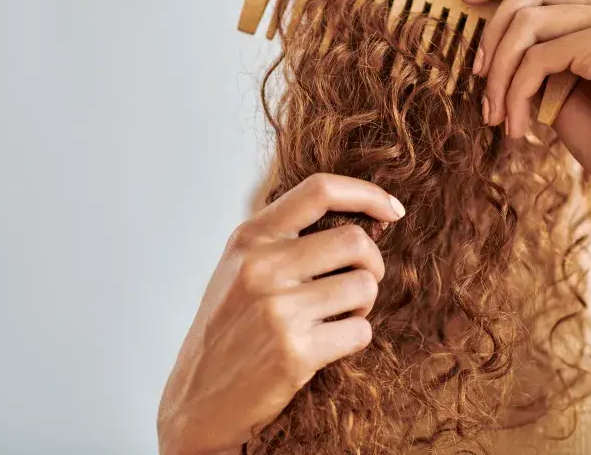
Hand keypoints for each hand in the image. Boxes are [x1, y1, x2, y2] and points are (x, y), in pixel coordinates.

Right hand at [158, 174, 404, 453]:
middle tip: (357, 284)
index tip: (393, 210)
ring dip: (362, 305)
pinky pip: (361, 331)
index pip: (319, 190)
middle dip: (372, 264)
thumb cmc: (228, 330)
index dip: (367, 194)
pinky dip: (354, 338)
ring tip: (334, 318)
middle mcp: (262, 267)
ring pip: (365, 286)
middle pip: (356, 241)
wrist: (197, 400)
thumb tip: (364, 219)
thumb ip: (285, 239)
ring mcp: (278, 309)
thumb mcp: (240, 268)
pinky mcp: (295, 352)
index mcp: (249, 238)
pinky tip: (326, 346)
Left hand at [458, 0, 590, 212]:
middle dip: (492, 31)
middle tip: (478, 76)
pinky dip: (516, 95)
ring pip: (527, 23)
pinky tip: (519, 129)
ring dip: (500, 74)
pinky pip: (536, 59)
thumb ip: (539, 52)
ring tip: (496, 115)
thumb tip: (485, 32)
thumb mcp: (566, 85)